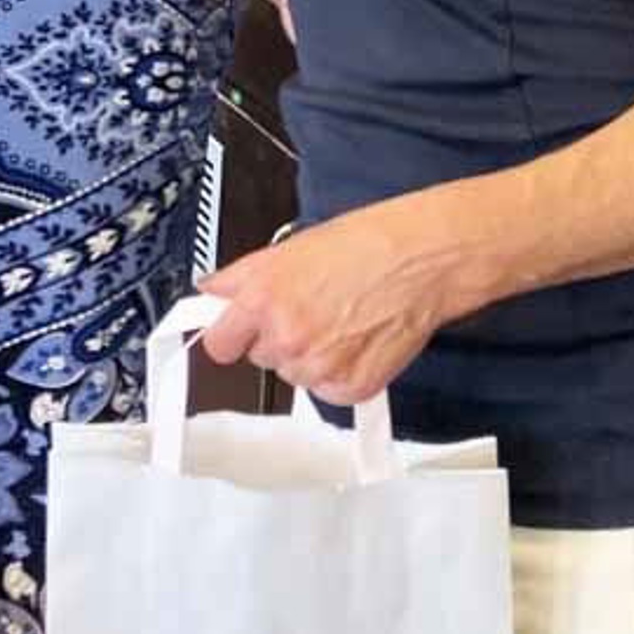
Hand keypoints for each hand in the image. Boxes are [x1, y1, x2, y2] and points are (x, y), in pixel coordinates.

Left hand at [202, 191, 459, 404]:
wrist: (422, 258)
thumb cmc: (367, 244)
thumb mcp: (292, 247)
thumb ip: (242, 276)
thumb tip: (212, 290)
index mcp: (263, 299)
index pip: (219, 344)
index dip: (233, 333)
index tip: (241, 330)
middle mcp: (286, 337)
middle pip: (262, 358)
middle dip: (280, 338)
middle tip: (312, 308)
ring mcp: (317, 368)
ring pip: (295, 375)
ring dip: (311, 356)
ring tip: (342, 319)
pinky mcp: (349, 388)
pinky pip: (329, 390)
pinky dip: (341, 372)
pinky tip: (358, 339)